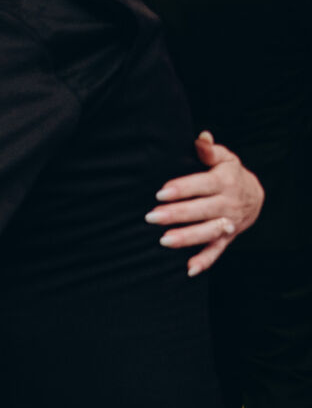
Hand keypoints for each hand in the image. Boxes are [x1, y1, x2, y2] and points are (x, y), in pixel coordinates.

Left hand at [146, 132, 264, 275]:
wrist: (256, 196)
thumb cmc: (230, 174)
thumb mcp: (224, 159)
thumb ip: (209, 150)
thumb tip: (200, 137)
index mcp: (225, 182)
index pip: (202, 185)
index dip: (182, 189)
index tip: (161, 193)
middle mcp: (228, 204)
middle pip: (201, 210)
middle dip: (177, 214)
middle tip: (152, 217)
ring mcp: (228, 223)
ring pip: (207, 232)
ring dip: (187, 238)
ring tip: (164, 241)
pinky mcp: (227, 238)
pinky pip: (216, 251)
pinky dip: (204, 261)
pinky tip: (189, 269)